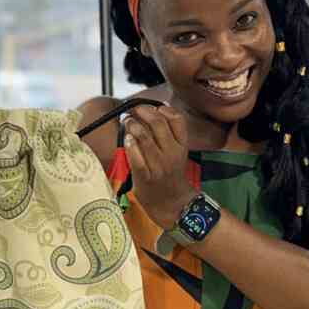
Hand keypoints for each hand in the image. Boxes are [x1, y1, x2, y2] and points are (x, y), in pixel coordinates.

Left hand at [122, 103, 196, 229]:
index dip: (162, 109)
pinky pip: (136, 157)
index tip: (151, 106)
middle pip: (158, 124)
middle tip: (133, 110)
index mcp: (182, 146)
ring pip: (145, 137)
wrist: (171, 201)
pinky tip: (127, 139)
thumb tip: (151, 110)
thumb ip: (168, 133)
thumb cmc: (170, 173)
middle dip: (143, 112)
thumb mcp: (177, 151)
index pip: (177, 120)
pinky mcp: (146, 177)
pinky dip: (130, 144)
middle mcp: (172, 154)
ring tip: (127, 121)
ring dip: (132, 125)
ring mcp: (159, 166)